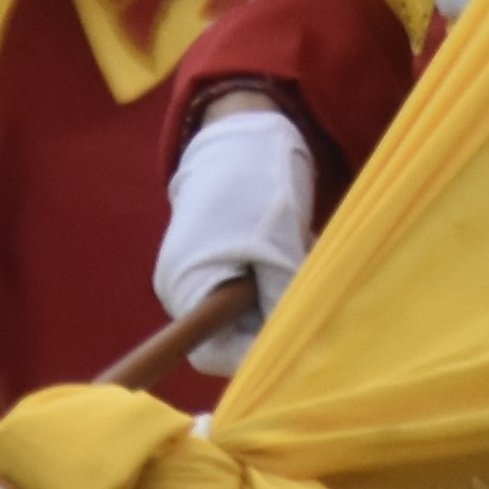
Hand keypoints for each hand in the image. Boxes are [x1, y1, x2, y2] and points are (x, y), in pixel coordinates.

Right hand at [157, 103, 319, 373]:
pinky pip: (246, 284)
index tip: (298, 336)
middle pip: (232, 333)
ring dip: (278, 292)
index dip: (257, 354)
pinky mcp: (213, 256)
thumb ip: (282, 303)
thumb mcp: (277, 250)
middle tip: (306, 287)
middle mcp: (182, 288)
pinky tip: (291, 245)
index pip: (217, 355)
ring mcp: (195, 271)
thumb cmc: (254, 188)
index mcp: (187, 289)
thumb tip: (295, 348)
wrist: (239, 133)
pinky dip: (274, 273)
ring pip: (245, 308)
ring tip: (299, 253)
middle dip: (274, 317)